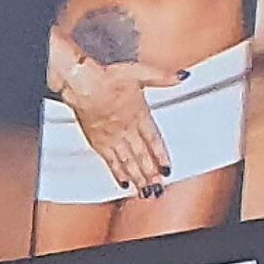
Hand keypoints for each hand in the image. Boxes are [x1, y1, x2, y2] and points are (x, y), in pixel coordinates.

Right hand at [57, 51, 183, 194]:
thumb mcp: (140, 72)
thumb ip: (162, 77)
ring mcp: (112, 137)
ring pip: (127, 162)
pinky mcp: (97, 141)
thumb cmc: (107, 78)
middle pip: (141, 156)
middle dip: (150, 173)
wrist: (82, 85)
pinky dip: (117, 173)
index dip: (161, 155)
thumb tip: (182, 77)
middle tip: (158, 187)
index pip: (153, 139)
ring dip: (137, 177)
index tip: (167, 168)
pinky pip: (110, 161)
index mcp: (139, 114)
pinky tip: (123, 182)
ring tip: (144, 191)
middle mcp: (126, 129)